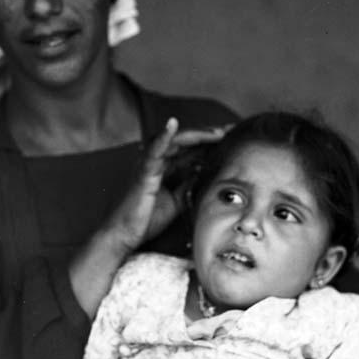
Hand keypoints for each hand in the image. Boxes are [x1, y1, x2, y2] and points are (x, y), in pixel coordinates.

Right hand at [104, 119, 229, 250]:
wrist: (125, 234)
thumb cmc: (147, 219)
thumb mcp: (178, 200)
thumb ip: (190, 185)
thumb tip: (207, 175)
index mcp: (167, 167)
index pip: (192, 149)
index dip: (212, 142)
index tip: (234, 138)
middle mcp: (159, 160)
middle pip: (188, 141)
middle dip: (210, 135)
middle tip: (232, 130)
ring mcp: (150, 163)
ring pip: (176, 141)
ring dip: (197, 134)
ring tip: (217, 132)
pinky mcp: (143, 171)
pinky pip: (154, 150)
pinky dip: (163, 136)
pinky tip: (172, 124)